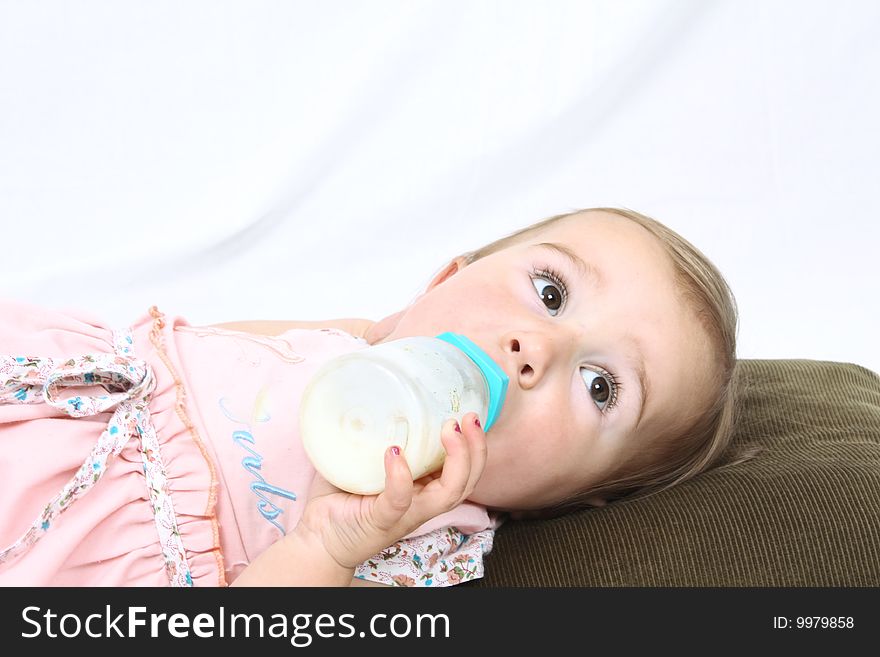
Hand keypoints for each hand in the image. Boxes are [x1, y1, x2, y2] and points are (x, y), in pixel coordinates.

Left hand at [294, 413, 486, 569]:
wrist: (316, 538)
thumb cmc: (341, 499)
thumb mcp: (364, 461)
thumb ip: (371, 434)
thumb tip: (368, 392)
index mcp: (423, 489)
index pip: (464, 471)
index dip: (475, 444)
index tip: (469, 415)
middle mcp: (421, 502)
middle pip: (466, 482)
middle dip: (475, 449)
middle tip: (469, 418)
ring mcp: (404, 514)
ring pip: (447, 495)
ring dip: (456, 460)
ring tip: (448, 430)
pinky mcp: (380, 521)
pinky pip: (398, 501)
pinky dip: (400, 477)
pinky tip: (395, 452)